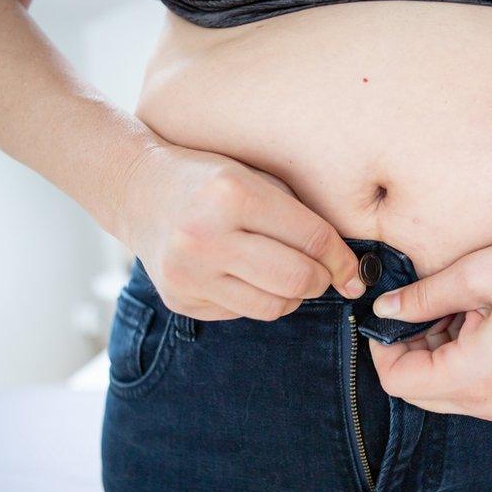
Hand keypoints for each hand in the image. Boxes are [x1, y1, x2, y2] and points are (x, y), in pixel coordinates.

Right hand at [117, 144, 364, 320]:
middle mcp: (206, 236)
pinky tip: (241, 274)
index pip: (312, 239)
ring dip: (291, 296)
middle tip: (323, 275)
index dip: (343, 259)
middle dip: (322, 281)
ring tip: (283, 273)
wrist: (137, 189)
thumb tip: (349, 270)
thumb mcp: (255, 178)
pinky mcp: (180, 299)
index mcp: (232, 194)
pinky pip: (242, 313)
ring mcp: (189, 273)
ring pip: (273, 306)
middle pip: (296, 279)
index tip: (354, 270)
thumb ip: (300, 217)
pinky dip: (255, 298)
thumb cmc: (210, 180)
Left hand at [368, 234, 491, 420]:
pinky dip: (458, 358)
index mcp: (477, 377)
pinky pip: (469, 387)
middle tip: (426, 304)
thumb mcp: (476, 274)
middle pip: (417, 392)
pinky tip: (477, 319)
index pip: (399, 382)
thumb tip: (383, 309)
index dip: (381, 347)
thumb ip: (422, 297)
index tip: (387, 312)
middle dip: (408, 350)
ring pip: (442, 391)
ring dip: (435, 352)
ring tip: (461, 306)